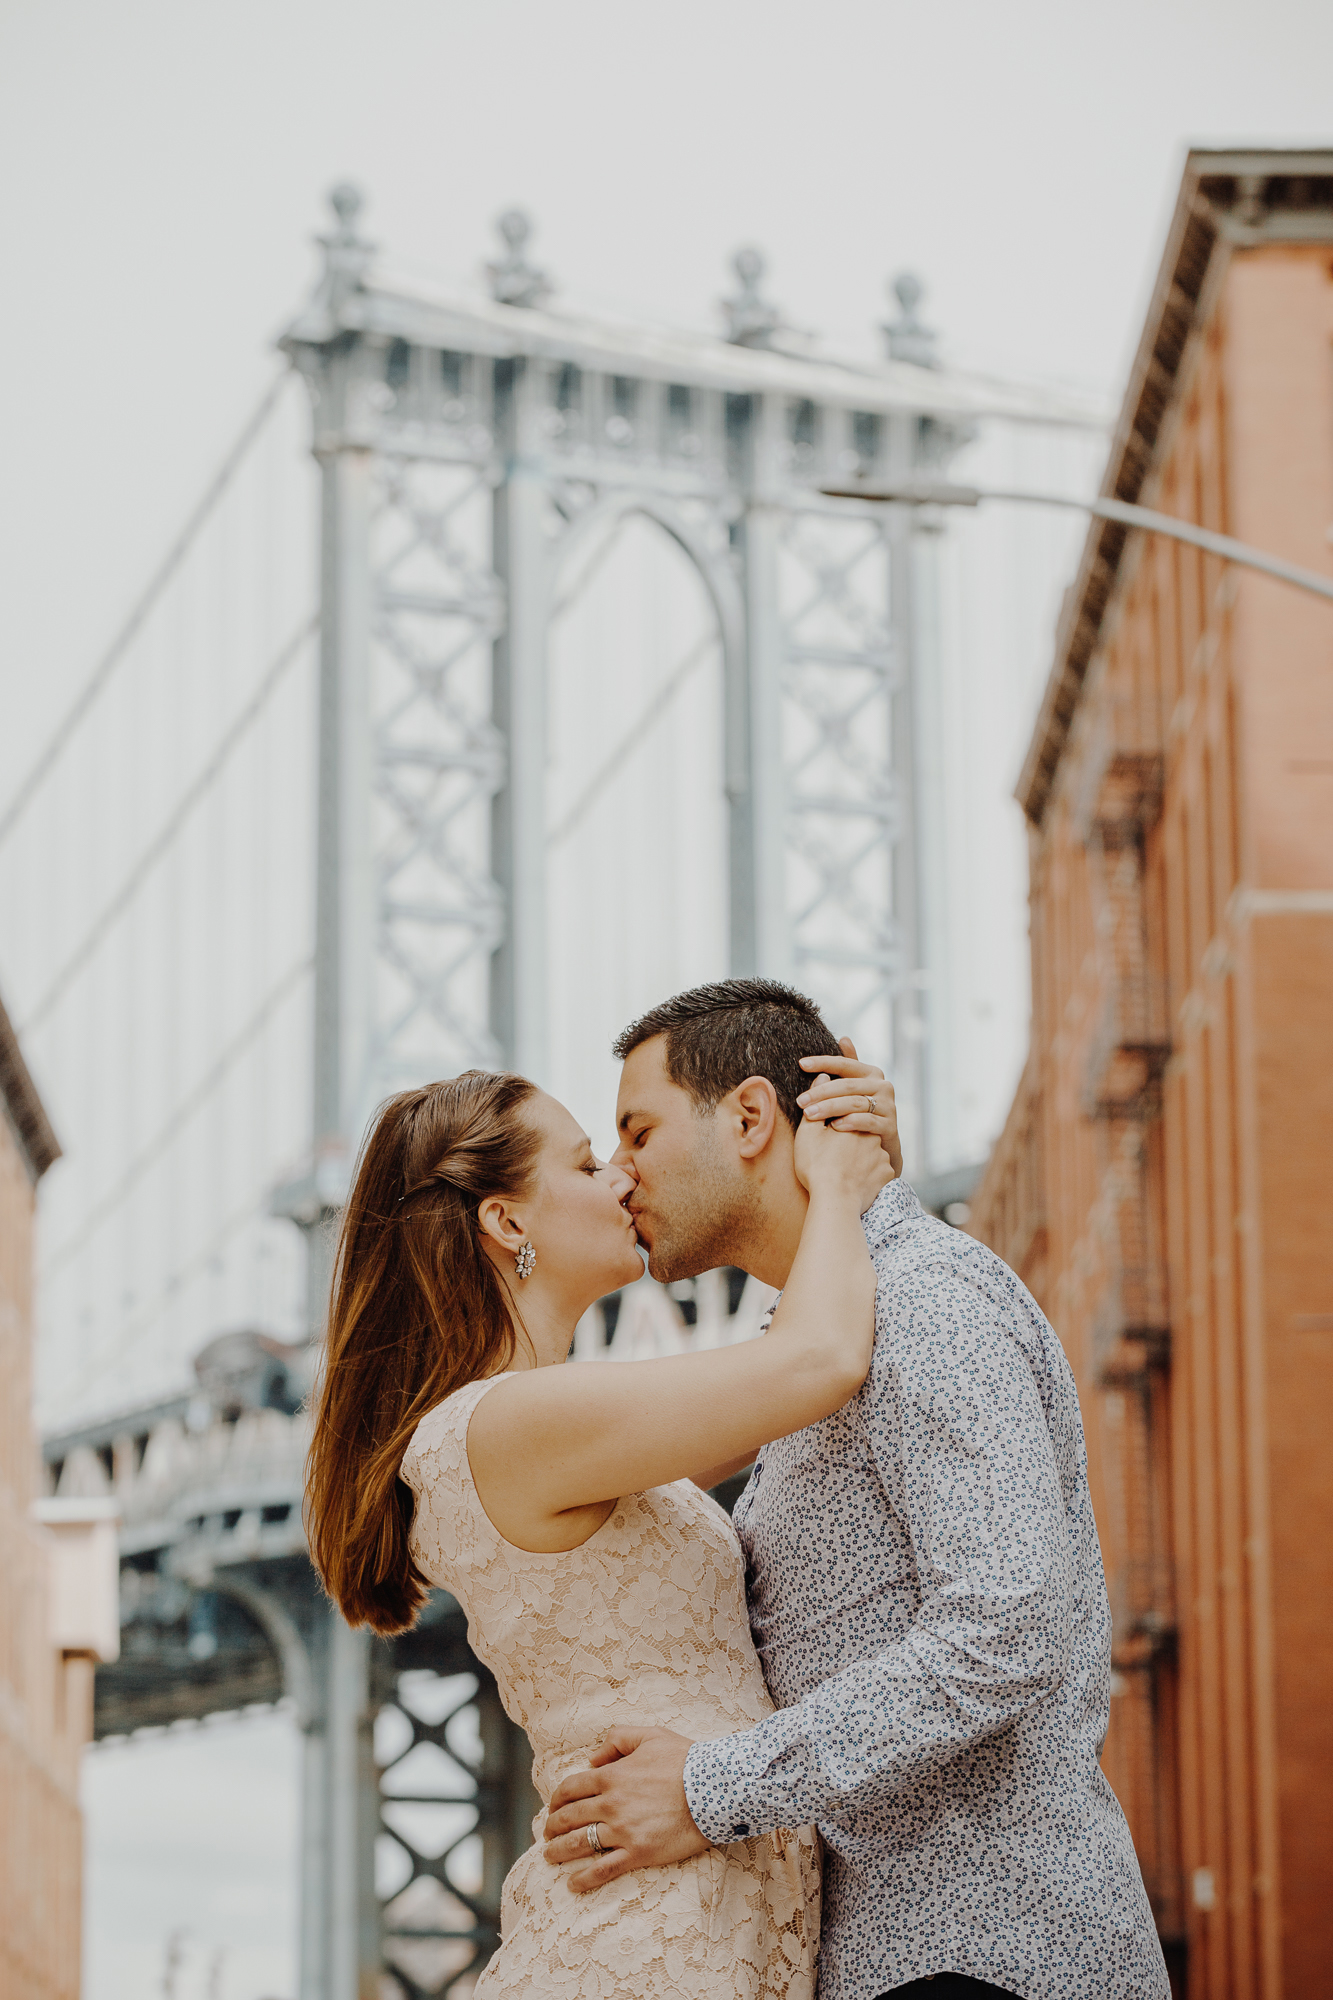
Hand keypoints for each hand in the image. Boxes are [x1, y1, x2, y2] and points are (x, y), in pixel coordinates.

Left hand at [542, 1727, 707, 1891]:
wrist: (715, 1789)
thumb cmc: (684, 1760)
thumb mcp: (650, 1736)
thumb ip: (618, 1739)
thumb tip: (594, 1758)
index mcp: (611, 1776)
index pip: (571, 1788)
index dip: (556, 1799)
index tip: (553, 1807)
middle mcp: (611, 1804)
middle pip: (569, 1818)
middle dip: (552, 1827)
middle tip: (547, 1834)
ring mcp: (623, 1831)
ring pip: (579, 1844)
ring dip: (559, 1851)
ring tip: (550, 1856)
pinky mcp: (638, 1853)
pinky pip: (603, 1869)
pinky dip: (584, 1879)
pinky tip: (573, 1884)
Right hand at [793, 1106, 890, 1211]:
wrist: (835, 1200)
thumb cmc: (817, 1165)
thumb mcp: (809, 1131)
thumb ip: (818, 1102)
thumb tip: (824, 1077)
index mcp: (856, 1121)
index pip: (846, 1115)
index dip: (833, 1127)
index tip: (823, 1141)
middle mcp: (874, 1135)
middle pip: (859, 1133)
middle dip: (848, 1141)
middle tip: (831, 1156)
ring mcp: (883, 1156)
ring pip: (870, 1152)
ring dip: (859, 1158)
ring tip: (841, 1170)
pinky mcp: (887, 1175)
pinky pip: (878, 1170)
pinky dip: (868, 1173)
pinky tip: (855, 1181)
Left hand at [798, 1040, 902, 1180]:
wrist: (881, 1148)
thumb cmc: (862, 1114)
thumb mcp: (855, 1089)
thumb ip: (849, 1066)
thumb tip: (844, 1037)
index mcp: (872, 1074)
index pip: (844, 1063)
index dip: (823, 1062)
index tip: (801, 1064)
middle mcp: (883, 1086)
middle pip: (847, 1085)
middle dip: (820, 1092)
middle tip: (800, 1101)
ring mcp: (889, 1106)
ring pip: (855, 1103)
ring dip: (829, 1108)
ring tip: (809, 1115)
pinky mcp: (890, 1126)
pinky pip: (867, 1121)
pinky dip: (849, 1122)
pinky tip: (833, 1127)